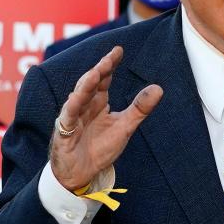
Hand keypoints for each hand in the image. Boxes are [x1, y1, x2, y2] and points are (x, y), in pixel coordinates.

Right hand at [50, 46, 162, 191]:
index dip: (110, 64)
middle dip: (100, 69)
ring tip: (96, 72)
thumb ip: (140, 108)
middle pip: (91, 83)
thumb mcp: (125, 127)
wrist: (81, 173)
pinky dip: (72, 107)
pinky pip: (68, 117)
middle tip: (110, 57)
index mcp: (98, 102)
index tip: (119, 50)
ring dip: (86, 85)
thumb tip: (159, 88)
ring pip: (79, 96)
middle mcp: (85, 105)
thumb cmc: (100, 148)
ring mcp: (73, 116)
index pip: (104, 78)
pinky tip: (76, 97)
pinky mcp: (65, 131)